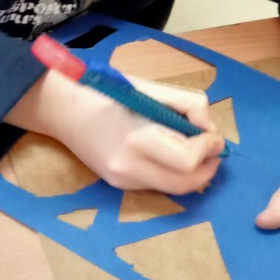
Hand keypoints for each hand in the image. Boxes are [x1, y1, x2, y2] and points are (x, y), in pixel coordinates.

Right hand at [5, 70, 225, 194]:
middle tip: (215, 150)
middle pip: (184, 184)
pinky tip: (173, 155)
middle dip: (207, 168)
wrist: (64, 109)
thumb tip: (208, 129)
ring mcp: (122, 181)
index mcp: (136, 140)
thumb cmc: (109, 92)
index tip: (214, 135)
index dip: (208, 148)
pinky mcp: (119, 186)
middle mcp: (128, 169)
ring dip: (194, 174)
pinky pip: (157, 185)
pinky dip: (174, 173)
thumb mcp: (151, 90)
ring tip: (198, 152)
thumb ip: (187, 106)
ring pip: (173, 189)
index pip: (186, 160)